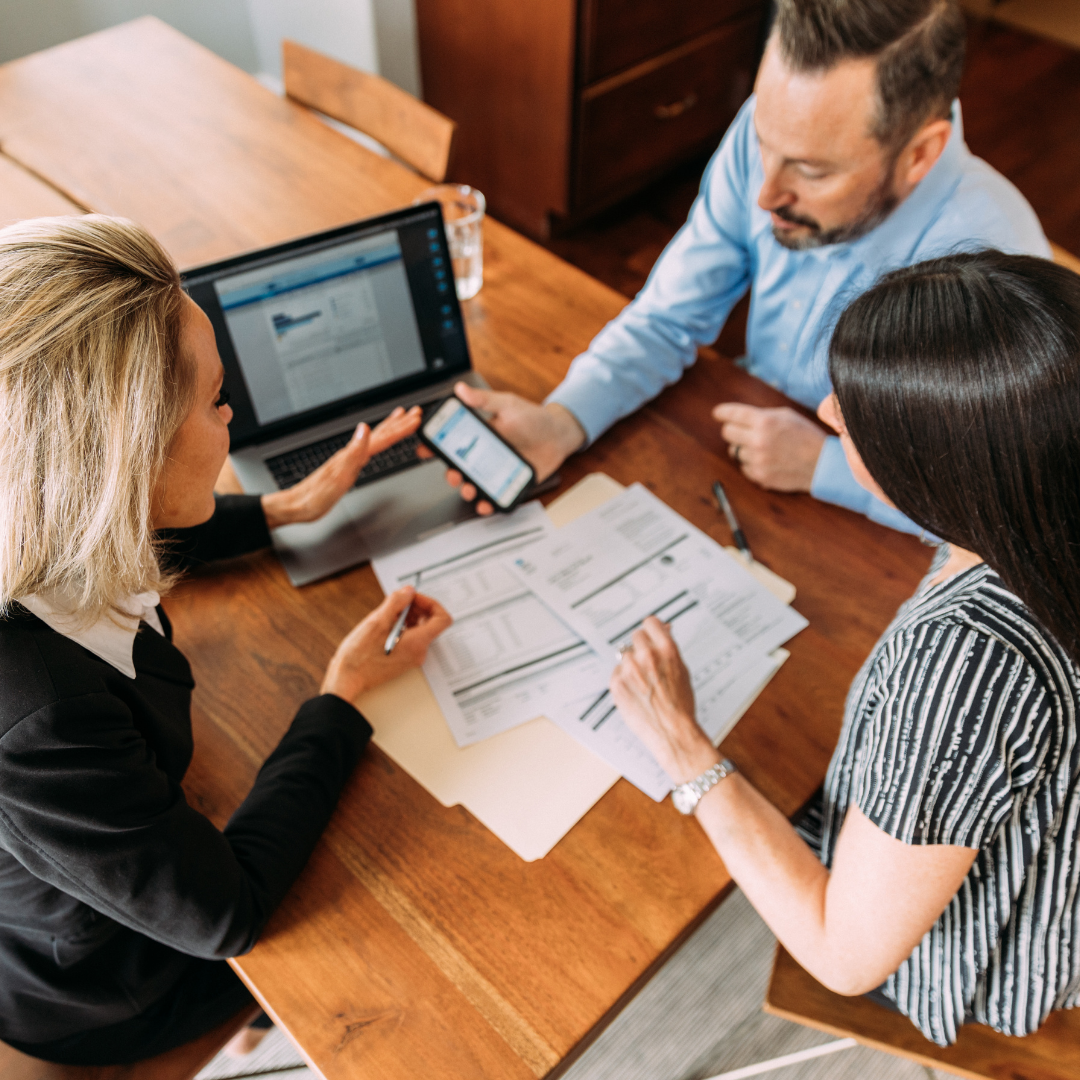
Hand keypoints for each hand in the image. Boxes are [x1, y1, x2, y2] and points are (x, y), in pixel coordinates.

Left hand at [261, 406, 421, 528]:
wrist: (298, 505)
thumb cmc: (316, 495)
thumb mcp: (338, 476)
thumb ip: (354, 452)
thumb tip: (365, 428)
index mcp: (352, 454)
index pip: (381, 438)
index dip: (399, 428)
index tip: (415, 418)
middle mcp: (351, 453)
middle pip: (379, 434)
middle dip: (398, 423)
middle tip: (415, 412)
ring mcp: (348, 458)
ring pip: (373, 439)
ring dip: (389, 428)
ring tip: (400, 418)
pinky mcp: (347, 466)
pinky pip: (368, 448)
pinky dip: (377, 441)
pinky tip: (375, 441)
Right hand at [321, 586, 451, 703]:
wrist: (347, 679)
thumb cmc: (359, 656)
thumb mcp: (377, 622)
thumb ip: (396, 602)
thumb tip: (409, 591)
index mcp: (417, 643)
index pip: (442, 618)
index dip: (430, 603)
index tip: (413, 598)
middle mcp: (419, 652)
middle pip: (431, 622)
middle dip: (416, 608)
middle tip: (398, 603)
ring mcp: (412, 658)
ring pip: (420, 629)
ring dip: (408, 617)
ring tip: (388, 615)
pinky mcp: (403, 660)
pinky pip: (411, 639)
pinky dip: (402, 627)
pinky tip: (385, 626)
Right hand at [416, 382, 584, 514]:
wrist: (559, 436)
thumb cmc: (533, 418)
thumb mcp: (507, 405)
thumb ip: (484, 400)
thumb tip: (461, 390)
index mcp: (479, 435)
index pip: (451, 442)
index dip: (434, 446)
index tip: (424, 450)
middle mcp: (484, 454)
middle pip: (459, 468)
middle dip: (451, 475)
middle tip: (454, 475)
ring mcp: (495, 470)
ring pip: (473, 484)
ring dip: (467, 490)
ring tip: (470, 490)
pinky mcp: (508, 482)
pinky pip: (494, 496)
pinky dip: (487, 502)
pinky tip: (486, 503)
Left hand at [609, 618, 719, 783]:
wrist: (672, 732)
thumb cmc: (680, 705)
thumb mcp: (682, 670)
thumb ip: (669, 649)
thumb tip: (663, 630)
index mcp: (666, 650)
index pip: (650, 622)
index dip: (651, 629)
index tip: (650, 633)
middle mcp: (647, 656)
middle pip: (635, 636)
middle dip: (641, 647)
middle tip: (647, 663)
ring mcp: (629, 670)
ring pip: (625, 656)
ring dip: (631, 665)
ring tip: (643, 683)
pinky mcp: (616, 684)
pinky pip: (616, 672)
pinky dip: (623, 680)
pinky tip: (636, 692)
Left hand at [712, 403, 826, 491]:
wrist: (821, 464)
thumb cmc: (805, 436)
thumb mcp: (786, 416)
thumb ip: (762, 415)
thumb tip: (739, 416)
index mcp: (765, 421)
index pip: (731, 414)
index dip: (721, 413)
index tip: (717, 414)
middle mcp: (758, 440)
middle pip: (727, 433)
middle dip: (733, 431)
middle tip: (742, 432)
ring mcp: (757, 460)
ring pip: (734, 451)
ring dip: (744, 448)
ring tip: (763, 448)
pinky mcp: (759, 476)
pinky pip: (743, 467)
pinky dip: (750, 463)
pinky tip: (766, 460)